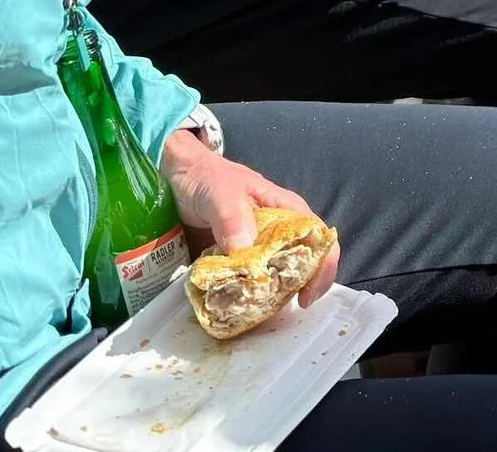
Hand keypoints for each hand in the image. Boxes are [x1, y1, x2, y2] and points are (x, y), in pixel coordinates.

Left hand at [159, 132, 340, 307]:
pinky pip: (242, 286)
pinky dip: (239, 301)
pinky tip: (228, 312)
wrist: (176, 178)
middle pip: (298, 268)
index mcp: (287, 213)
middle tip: (269, 315)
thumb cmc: (207, 177)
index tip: (305, 297)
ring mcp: (254, 251)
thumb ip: (233, 217)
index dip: (321, 268)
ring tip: (248, 319)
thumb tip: (245, 252)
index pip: (319, 240)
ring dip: (263, 302)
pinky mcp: (232, 264)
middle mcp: (277, 235)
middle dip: (289, 293)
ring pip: (271, 281)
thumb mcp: (221, 192)